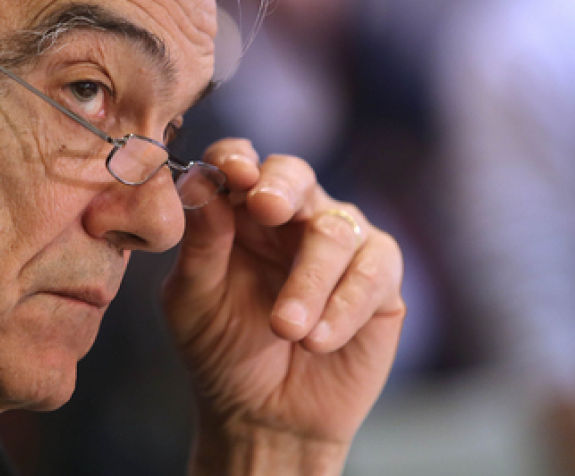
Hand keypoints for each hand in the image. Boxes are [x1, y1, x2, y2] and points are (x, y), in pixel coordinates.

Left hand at [162, 139, 404, 475]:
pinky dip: (344, 305)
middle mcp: (290, 217)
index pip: (237, 162)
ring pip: (335, 228)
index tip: (232, 173)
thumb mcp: (194, 301)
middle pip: (294, 174)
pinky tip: (317, 340)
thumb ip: (200, 244)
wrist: (264, 417)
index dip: (235, 159)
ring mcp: (339, 243)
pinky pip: (374, 270)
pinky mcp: (379, 280)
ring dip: (308, 280)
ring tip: (285, 328)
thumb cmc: (221, 351)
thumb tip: (201, 185)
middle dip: (282, 186)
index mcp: (237, 212)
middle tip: (268, 208)